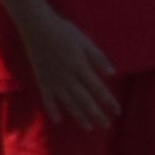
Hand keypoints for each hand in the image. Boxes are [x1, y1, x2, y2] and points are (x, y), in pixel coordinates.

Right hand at [10, 0, 122, 126]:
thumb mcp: (85, 42)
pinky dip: (52, 109)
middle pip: (84, 100)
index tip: (117, 112)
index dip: (108, 101)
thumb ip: (98, 58)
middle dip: (96, 114)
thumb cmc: (64, 31)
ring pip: (68, 102)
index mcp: (80, 67)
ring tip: (88, 127)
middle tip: (106, 126)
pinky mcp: (41, 79)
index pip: (98, 88)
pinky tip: (58, 120)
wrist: (36, 26)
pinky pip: (47, 97)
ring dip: (79, 116)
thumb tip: (112, 74)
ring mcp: (53, 80)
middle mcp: (67, 77)